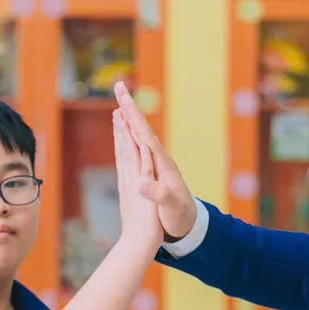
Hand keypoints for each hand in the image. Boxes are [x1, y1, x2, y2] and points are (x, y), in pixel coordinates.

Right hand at [113, 81, 197, 241]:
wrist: (189, 222)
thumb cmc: (179, 216)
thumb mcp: (170, 207)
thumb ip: (159, 195)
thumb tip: (142, 184)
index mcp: (162, 163)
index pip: (144, 134)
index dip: (133, 117)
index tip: (121, 101)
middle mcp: (160, 158)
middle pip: (142, 128)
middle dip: (130, 108)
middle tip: (118, 86)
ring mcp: (157, 163)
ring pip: (141, 134)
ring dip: (130, 118)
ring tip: (119, 105)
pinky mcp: (154, 168)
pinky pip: (140, 145)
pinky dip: (132, 134)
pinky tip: (127, 131)